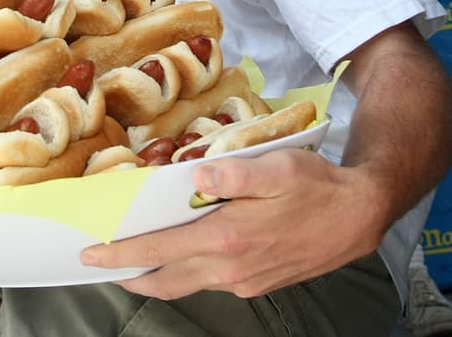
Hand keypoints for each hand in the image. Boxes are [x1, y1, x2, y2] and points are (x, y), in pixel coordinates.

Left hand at [80, 148, 384, 299]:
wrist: (360, 214)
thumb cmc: (317, 186)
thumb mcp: (276, 167)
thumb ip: (234, 173)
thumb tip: (196, 174)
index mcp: (229, 238)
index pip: (160, 250)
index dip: (121, 253)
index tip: (91, 253)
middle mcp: (232, 268)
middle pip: (165, 280)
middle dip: (128, 274)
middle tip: (99, 263)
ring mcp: (245, 280)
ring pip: (186, 284)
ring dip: (155, 274)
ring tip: (130, 260)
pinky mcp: (257, 282)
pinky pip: (210, 281)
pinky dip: (185, 271)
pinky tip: (181, 253)